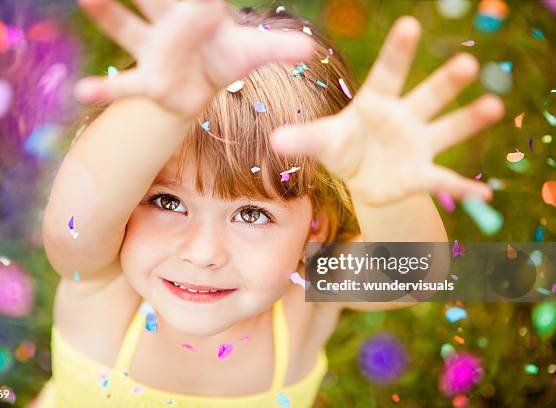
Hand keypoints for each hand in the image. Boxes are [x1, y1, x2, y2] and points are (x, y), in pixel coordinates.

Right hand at [74, 0, 314, 117]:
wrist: (202, 83)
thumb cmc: (225, 58)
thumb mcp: (250, 53)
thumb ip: (274, 47)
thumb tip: (309, 47)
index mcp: (196, 11)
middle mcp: (168, 25)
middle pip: (154, 0)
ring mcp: (151, 51)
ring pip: (127, 28)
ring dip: (108, 13)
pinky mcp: (147, 81)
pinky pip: (123, 86)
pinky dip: (105, 90)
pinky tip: (82, 92)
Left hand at [270, 16, 504, 205]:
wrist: (361, 176)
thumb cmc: (343, 147)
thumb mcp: (323, 141)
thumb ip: (305, 138)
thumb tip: (275, 140)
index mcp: (377, 103)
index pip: (388, 73)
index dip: (398, 51)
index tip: (409, 24)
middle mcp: (404, 117)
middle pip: (428, 95)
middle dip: (446, 82)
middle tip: (468, 63)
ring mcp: (418, 144)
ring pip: (447, 128)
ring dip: (469, 119)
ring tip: (494, 106)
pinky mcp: (422, 173)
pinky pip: (445, 179)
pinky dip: (464, 188)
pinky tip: (486, 195)